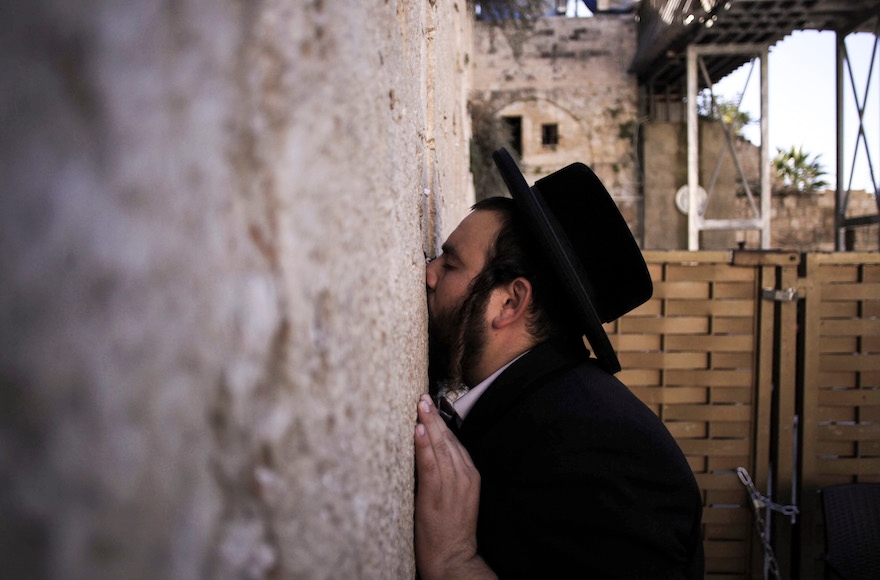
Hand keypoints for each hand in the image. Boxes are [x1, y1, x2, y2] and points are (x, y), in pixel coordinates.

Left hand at [414, 395, 495, 579]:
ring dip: (428, 424)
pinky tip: (417, 430)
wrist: (454, 556)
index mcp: (470, 475)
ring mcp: (451, 483)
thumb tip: (431, 455)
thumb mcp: (457, 497)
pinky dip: (423, 446)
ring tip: (419, 405)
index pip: (455, 442)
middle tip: (422, 397)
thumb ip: (449, 475)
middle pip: (448, 439)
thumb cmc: (451, 529)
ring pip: (439, 447)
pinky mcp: (436, 493)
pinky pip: (429, 464)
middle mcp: (463, 475)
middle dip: (435, 417)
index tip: (431, 406)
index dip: (442, 423)